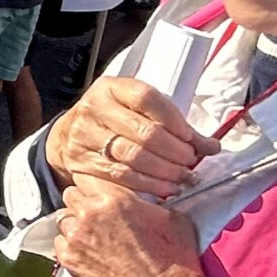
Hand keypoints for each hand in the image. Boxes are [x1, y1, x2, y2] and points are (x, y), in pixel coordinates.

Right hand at [46, 75, 218, 200]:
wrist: (65, 137)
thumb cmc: (111, 121)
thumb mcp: (134, 109)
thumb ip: (172, 123)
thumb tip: (211, 145)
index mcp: (111, 88)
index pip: (147, 98)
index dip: (174, 119)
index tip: (191, 137)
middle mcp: (95, 108)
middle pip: (144, 132)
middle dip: (175, 151)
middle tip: (191, 161)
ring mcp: (86, 136)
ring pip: (134, 157)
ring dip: (166, 171)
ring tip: (183, 177)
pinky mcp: (83, 162)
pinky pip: (122, 176)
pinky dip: (149, 185)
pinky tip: (166, 188)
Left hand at [52, 175, 205, 276]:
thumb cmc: (174, 260)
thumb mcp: (171, 218)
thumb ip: (146, 202)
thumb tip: (142, 198)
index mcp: (113, 198)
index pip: (86, 178)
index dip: (93, 187)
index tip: (97, 194)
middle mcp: (89, 214)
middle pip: (71, 196)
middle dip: (83, 204)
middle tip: (98, 218)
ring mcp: (76, 237)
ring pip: (64, 221)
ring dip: (75, 226)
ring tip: (94, 239)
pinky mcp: (70, 261)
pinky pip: (60, 245)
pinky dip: (70, 247)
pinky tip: (88, 255)